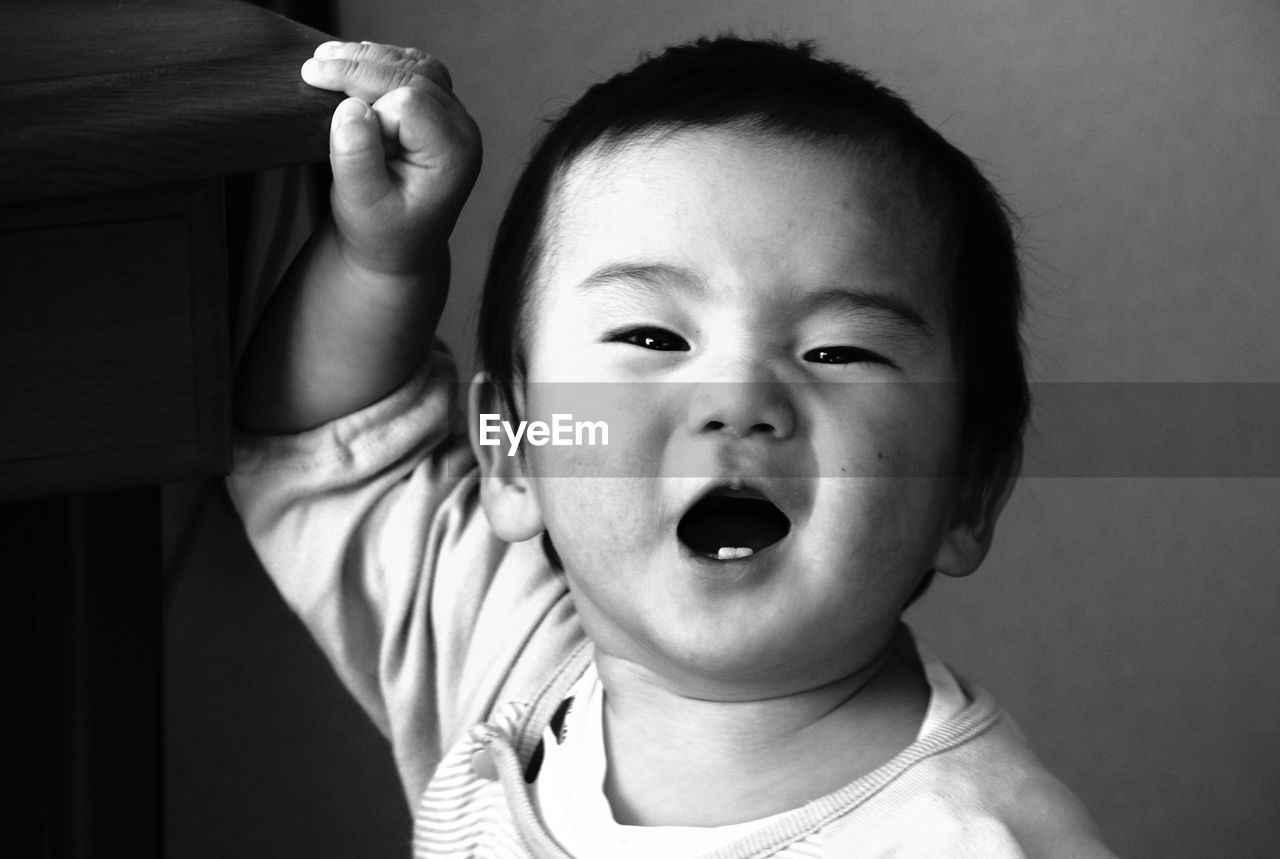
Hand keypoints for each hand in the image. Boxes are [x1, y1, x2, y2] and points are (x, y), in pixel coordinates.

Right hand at [301, 41, 480, 276]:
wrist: (395, 244)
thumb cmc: (380, 231)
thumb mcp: (361, 205)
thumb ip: (357, 160)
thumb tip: (351, 108)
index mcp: (453, 154)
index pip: (410, 103)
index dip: (368, 103)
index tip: (331, 114)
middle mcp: (461, 129)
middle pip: (413, 74)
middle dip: (360, 67)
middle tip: (311, 69)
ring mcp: (451, 115)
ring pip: (413, 63)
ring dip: (367, 57)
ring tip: (322, 60)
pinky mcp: (434, 107)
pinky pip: (409, 68)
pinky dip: (377, 61)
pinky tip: (346, 63)